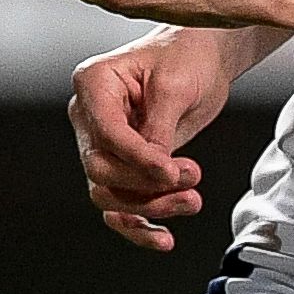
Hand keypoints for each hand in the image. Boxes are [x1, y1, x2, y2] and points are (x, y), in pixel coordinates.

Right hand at [66, 26, 240, 250]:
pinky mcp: (121, 164)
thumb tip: (155, 171)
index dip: (137, 158)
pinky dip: (139, 226)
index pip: (106, 134)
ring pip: (109, 193)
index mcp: (93, 83)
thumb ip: (159, 129)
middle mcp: (89, 116)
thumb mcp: (177, 86)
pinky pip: (118, 204)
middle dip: (145, 184)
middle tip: (190, 179)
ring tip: (191, 200)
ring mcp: (101, 142)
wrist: (204, 55)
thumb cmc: (188, 55)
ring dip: (150, 206)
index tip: (171, 170)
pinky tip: (163, 238)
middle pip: (100, 169)